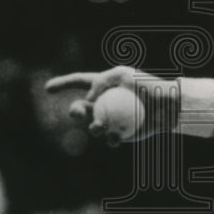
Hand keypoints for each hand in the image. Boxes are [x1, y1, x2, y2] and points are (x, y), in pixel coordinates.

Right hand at [45, 66, 179, 145]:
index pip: (79, 82)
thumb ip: (100, 82)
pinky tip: (116, 136)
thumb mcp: (122, 75)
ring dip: (93, 127)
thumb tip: (87, 99)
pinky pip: (110, 138)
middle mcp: (103, 103)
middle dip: (74, 112)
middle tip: (78, 112)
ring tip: (99, 126)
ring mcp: (110, 119)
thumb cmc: (147, 86)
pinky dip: (111, 137)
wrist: (166, 105)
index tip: (47, 88)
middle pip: (80, 108)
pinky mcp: (121, 134)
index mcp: (103, 85)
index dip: (62, 84)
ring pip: (92, 126)